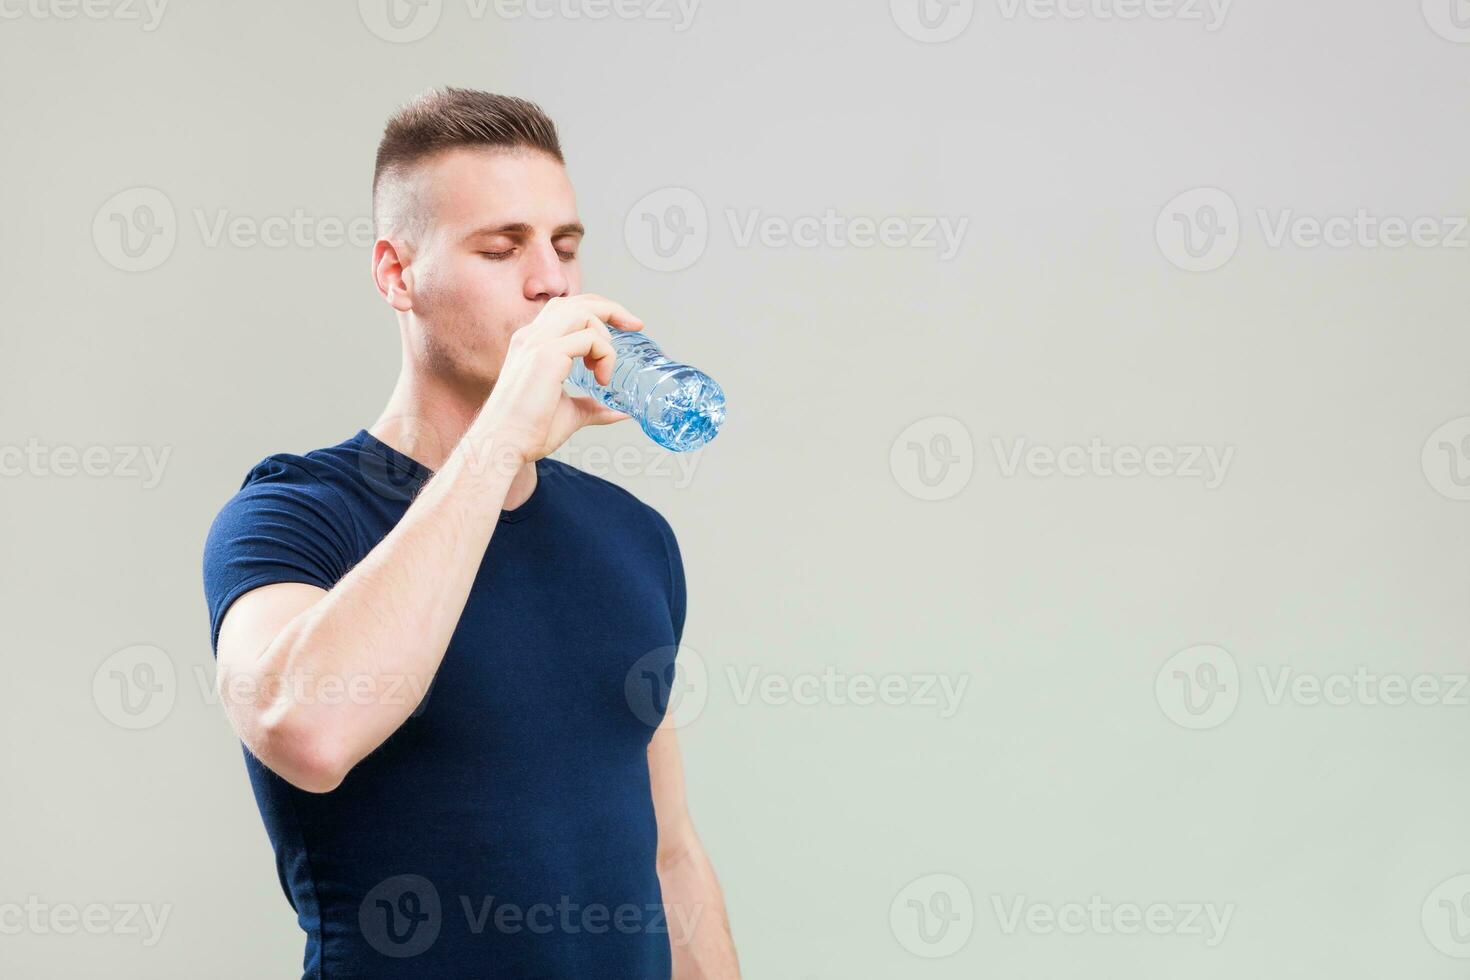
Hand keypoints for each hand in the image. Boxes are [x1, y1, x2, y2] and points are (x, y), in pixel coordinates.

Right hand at [475, 294, 643, 463]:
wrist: (504, 445)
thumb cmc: (528, 431)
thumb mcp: (570, 413)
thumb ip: (593, 407)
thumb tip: (620, 412)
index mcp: (533, 343)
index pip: (567, 309)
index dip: (599, 310)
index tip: (626, 327)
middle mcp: (532, 335)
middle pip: (578, 301)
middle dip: (612, 308)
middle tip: (636, 326)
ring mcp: (537, 342)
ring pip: (584, 312)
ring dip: (606, 338)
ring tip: (605, 370)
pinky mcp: (546, 355)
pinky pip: (589, 339)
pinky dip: (605, 355)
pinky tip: (601, 379)